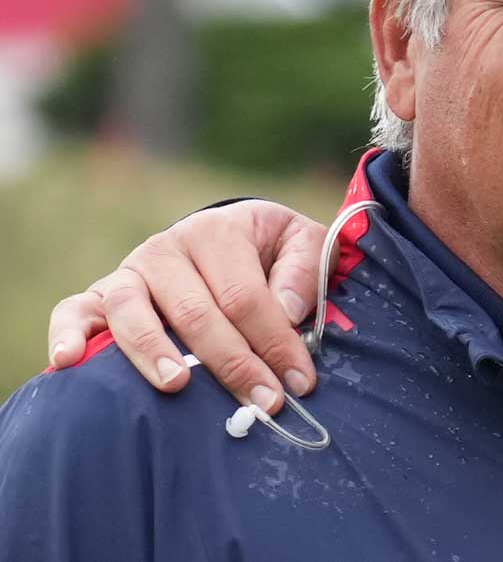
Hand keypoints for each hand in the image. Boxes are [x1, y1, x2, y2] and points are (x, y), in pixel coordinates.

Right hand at [45, 200, 327, 413]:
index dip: (275, 341)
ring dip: (152, 351)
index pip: (246, 296)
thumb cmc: (271, 250)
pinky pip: (73, 311)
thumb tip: (287, 311)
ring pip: (132, 312)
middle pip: (195, 312)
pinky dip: (66, 334)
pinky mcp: (99, 295)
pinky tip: (67, 362)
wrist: (227, 236)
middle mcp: (168, 248)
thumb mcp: (301, 242)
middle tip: (262, 402)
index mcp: (219, 232)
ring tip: (176, 385)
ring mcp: (129, 272)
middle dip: (232, 363)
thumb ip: (304, 270)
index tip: (299, 382)